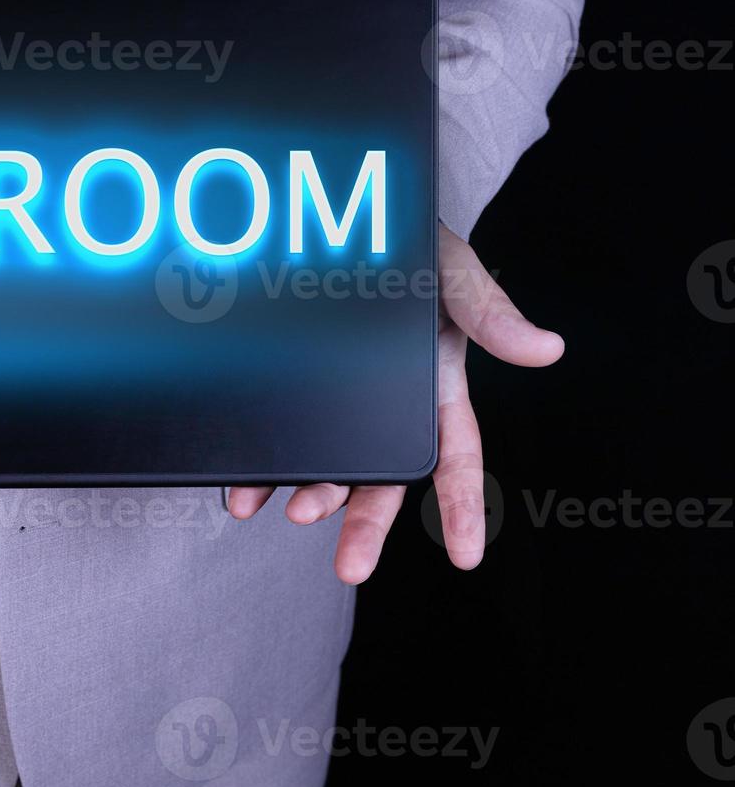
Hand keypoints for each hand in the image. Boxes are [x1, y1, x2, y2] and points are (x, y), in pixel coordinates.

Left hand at [226, 223, 563, 583]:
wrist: (346, 218)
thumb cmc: (412, 246)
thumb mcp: (451, 271)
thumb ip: (489, 311)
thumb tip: (547, 349)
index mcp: (434, 388)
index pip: (454, 457)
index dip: (463, 508)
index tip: (467, 557)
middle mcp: (385, 406)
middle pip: (381, 480)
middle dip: (367, 525)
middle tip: (351, 568)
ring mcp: (335, 399)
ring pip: (326, 464)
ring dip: (309, 495)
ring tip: (288, 513)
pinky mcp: (288, 386)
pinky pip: (274, 434)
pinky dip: (259, 465)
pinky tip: (239, 490)